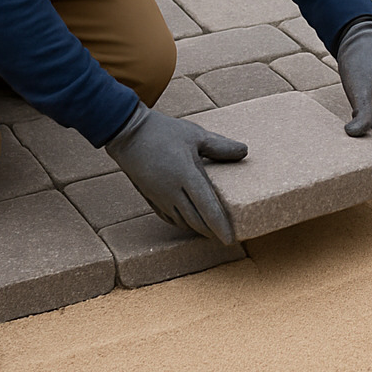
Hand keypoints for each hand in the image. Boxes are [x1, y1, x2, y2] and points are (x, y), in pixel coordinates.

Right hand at [104, 103, 246, 243]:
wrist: (127, 133)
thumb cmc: (162, 132)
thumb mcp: (195, 135)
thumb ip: (220, 146)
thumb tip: (244, 151)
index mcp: (186, 176)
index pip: (207, 208)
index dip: (220, 226)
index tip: (230, 239)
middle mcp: (172, 192)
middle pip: (196, 221)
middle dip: (212, 231)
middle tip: (226, 237)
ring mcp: (159, 197)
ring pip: (182, 222)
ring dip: (197, 228)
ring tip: (211, 231)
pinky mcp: (150, 197)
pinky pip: (169, 218)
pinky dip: (182, 223)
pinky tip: (189, 222)